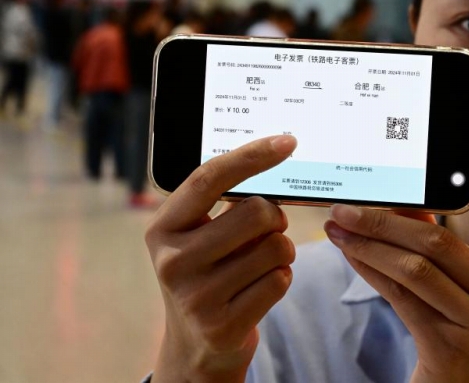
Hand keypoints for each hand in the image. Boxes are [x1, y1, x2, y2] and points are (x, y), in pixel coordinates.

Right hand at [145, 135, 296, 382]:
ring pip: (276, 247)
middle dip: (275, 220)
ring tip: (259, 265)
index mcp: (162, 227)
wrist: (195, 346)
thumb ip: (224, 204)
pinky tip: (258, 290)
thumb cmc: (208, 273)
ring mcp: (195, 297)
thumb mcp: (199, 236)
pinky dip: (281, 279)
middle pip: (257, 212)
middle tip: (267, 232)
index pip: (210, 178)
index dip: (251, 156)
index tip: (287, 141)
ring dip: (281, 253)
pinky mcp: (222, 325)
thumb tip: (276, 159)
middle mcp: (172, 260)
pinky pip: (281, 280)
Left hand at [324, 104, 468, 382]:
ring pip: (417, 268)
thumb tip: (397, 195)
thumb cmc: (455, 323)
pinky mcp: (456, 344)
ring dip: (371, 243)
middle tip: (351, 201)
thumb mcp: (457, 279)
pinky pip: (403, 296)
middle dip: (389, 219)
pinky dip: (370, 270)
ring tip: (339, 223)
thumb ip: (435, 236)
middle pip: (442, 241)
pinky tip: (348, 251)